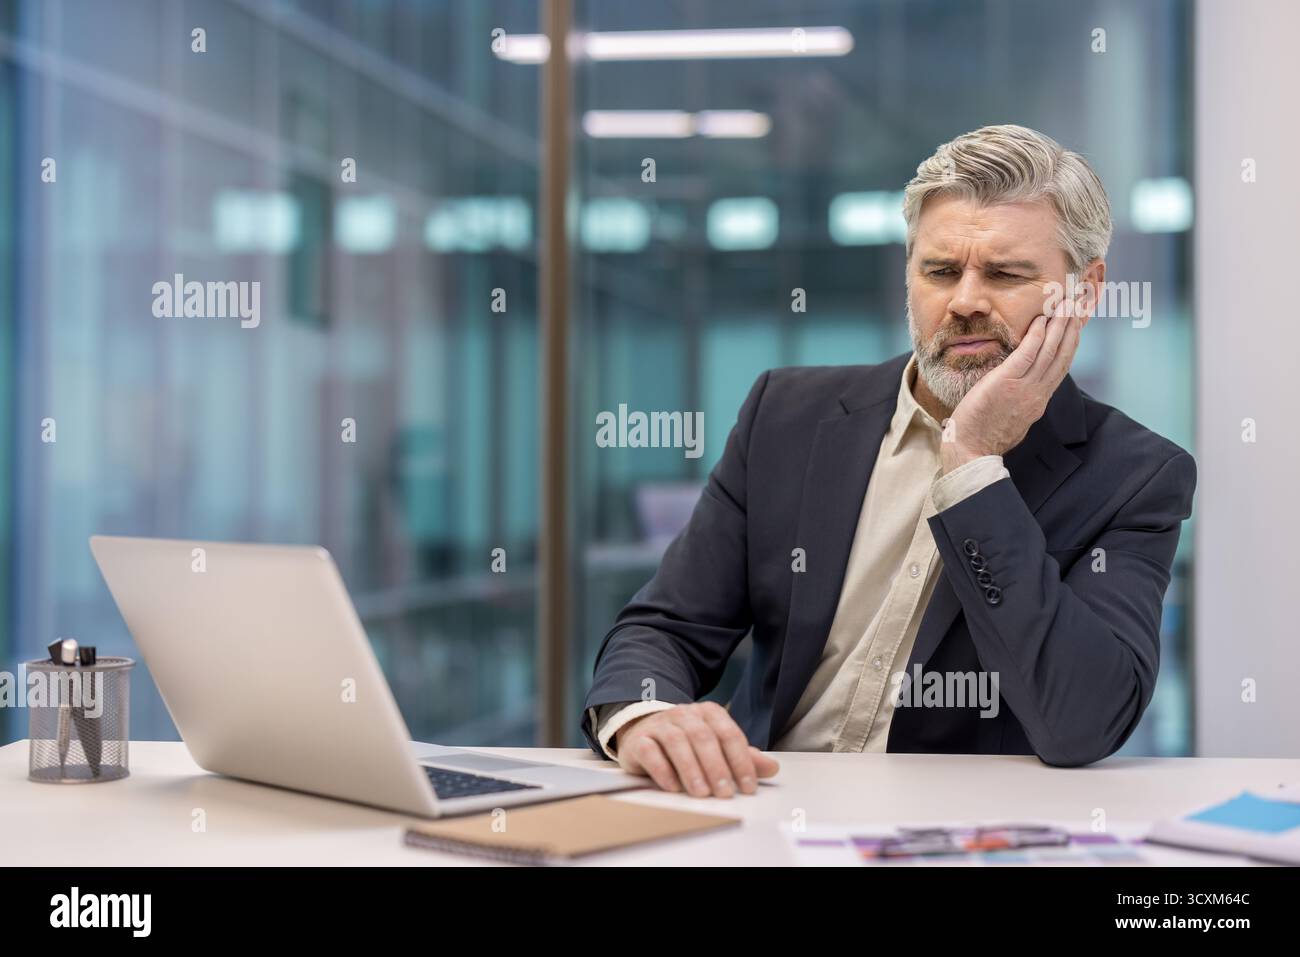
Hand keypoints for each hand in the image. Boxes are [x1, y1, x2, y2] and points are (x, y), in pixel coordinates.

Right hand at [613, 702, 779, 796]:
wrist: (643, 733)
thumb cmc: (687, 744)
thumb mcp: (717, 747)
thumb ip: (742, 757)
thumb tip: (773, 768)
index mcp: (709, 713)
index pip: (729, 734)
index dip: (741, 761)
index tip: (748, 786)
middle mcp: (684, 714)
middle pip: (703, 737)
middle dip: (717, 767)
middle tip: (725, 793)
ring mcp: (660, 724)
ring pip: (677, 742)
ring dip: (691, 769)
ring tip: (701, 793)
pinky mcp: (639, 739)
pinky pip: (650, 751)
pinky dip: (662, 769)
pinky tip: (673, 787)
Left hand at [940, 307, 1081, 473]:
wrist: (971, 451)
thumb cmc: (985, 437)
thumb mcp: (1014, 419)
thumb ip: (1023, 401)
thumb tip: (1025, 391)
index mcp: (1039, 400)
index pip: (1061, 365)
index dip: (1071, 343)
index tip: (1078, 323)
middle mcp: (1038, 393)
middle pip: (1062, 355)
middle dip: (1073, 328)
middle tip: (1080, 305)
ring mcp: (1024, 388)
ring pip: (1050, 352)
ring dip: (1060, 326)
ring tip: (1067, 304)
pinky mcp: (1006, 383)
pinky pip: (1026, 355)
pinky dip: (1036, 336)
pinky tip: (1042, 321)